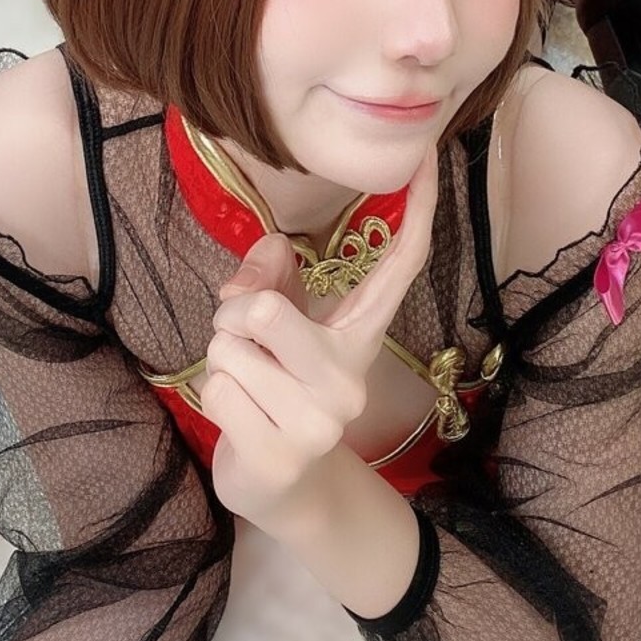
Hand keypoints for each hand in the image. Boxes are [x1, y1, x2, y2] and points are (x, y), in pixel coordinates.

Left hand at [199, 142, 438, 528]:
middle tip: (245, 345)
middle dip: (232, 319)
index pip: (399, 265)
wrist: (283, 487)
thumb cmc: (276, 388)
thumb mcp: (277, 329)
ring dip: (221, 364)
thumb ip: (268, 280)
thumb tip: (264, 258)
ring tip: (248, 389)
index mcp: (359, 336)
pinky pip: (218, 389)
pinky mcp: (283, 454)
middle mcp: (350, 377)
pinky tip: (241, 420)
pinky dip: (213, 397)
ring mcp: (320, 421)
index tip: (427, 153)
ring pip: (228, 351)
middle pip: (265, 310)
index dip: (416, 208)